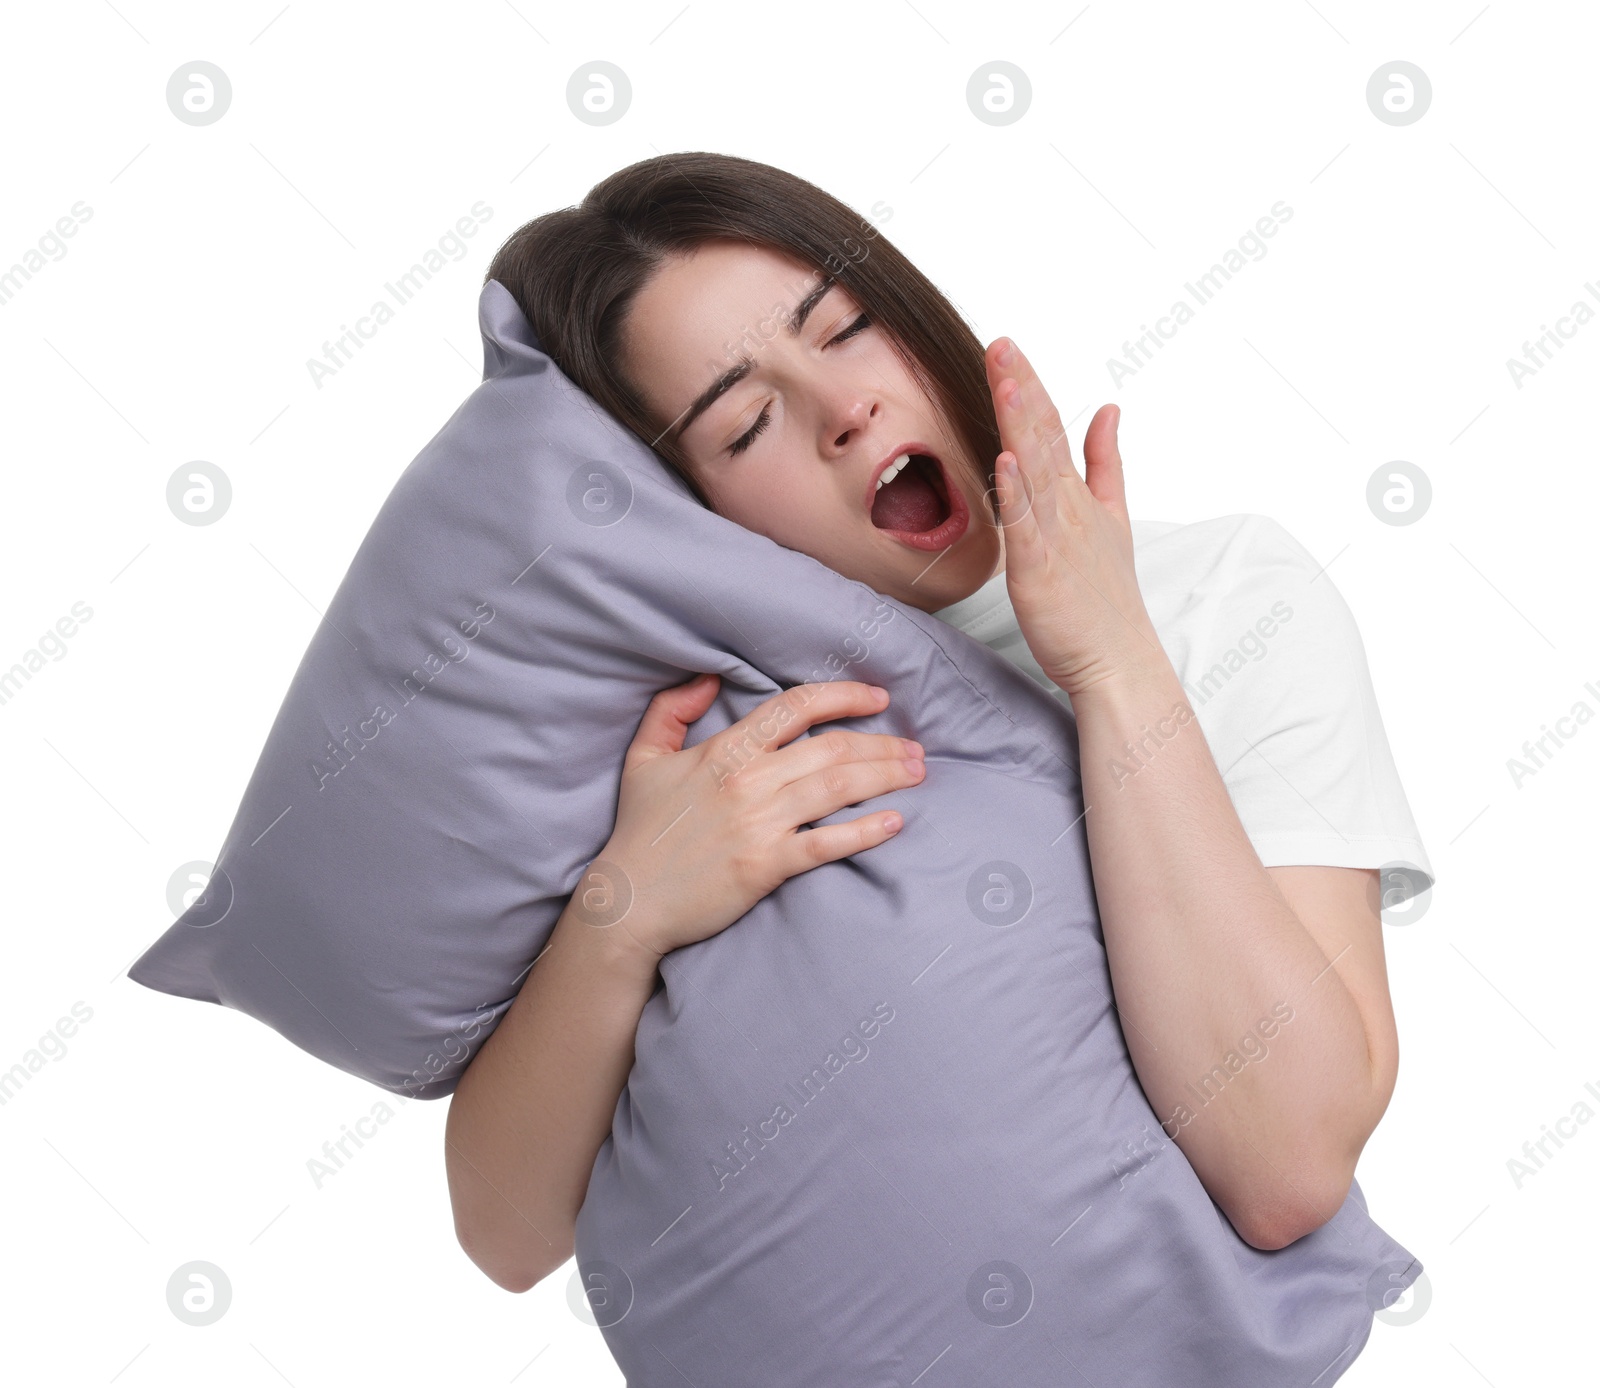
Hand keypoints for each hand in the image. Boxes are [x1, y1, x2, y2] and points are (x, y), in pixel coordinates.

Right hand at [573, 674, 924, 960]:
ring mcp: (760, 823)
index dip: (845, 696)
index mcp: (725, 750)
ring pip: (840, 787)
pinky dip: (867, 831)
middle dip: (884, 743)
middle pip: (834, 747)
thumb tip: (707, 677)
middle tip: (913, 747)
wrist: (629, 902)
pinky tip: (895, 823)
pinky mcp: (768, 866)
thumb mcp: (643, 758)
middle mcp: (749, 780)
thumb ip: (671, 709)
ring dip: (887, 777)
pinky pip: (829, 843)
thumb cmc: (639, 830)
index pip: (798, 707)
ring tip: (917, 773)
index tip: (879, 698)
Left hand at [986, 338, 1162, 696]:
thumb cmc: (1106, 596)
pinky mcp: (1039, 572)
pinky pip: (1024, 528)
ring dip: (1021, 426)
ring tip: (1008, 383)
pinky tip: (1006, 462)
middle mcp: (1067, 508)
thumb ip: (1106, 461)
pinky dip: (1016, 494)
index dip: (1030, 385)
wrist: (1119, 660)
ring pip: (1035, 472)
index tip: (1006, 346)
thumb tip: (1110, 408)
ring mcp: (1055, 538)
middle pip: (1042, 438)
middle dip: (1021, 388)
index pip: (1050, 427)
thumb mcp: (1113, 516)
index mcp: (1077, 494)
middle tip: (1001, 344)